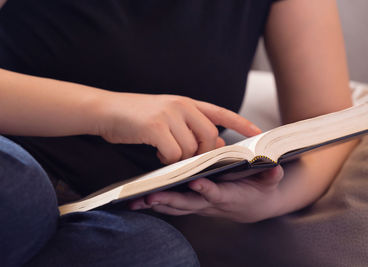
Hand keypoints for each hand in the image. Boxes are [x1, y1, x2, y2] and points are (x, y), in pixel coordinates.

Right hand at [94, 92, 260, 163]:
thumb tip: (216, 140)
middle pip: (208, 136)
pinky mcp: (155, 127)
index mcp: (186, 103)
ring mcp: (168, 115)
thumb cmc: (136, 116)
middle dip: (202, 152)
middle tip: (187, 156)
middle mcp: (181, 106)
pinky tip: (156, 152)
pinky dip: (166, 159)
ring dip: (179, 157)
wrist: (106, 109)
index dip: (241, 124)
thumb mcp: (167, 117)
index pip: (220, 112)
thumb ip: (191, 126)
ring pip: (189, 148)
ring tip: (164, 151)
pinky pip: (173, 153)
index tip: (259, 134)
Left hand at [129, 166, 284, 222]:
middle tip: (151, 196)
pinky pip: (174, 207)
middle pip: (189, 203)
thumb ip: (271, 174)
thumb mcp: (270, 182)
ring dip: (159, 204)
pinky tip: (141, 201)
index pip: (216, 193)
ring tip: (138, 200)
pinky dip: (159, 205)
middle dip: (170, 200)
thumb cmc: (261, 190)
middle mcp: (212, 203)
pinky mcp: (194, 204)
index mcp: (230, 196)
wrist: (254, 207)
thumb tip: (274, 166)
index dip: (206, 190)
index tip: (195, 182)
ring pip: (178, 207)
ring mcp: (201, 205)